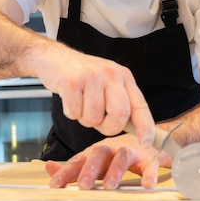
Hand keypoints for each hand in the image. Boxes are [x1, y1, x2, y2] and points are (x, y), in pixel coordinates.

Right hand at [36, 45, 154, 144]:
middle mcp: (110, 74)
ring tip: (80, 103)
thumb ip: (121, 102)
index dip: (145, 127)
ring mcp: (91, 76)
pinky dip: (70, 113)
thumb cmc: (82, 75)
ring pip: (94, 117)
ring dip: (85, 119)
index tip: (145, 143)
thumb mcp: (107, 82)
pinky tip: (69, 98)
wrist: (54, 57)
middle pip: (120, 114)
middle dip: (108, 127)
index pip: (140, 105)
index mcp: (123, 76)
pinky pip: (74, 113)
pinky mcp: (72, 81)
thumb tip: (136, 131)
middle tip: (98, 122)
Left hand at [45, 134, 169, 189]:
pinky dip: (149, 174)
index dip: (66, 172)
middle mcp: (110, 149)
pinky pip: (149, 165)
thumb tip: (48, 168)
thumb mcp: (93, 161)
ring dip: (115, 171)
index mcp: (95, 152)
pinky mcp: (148, 157)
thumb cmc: (115, 155)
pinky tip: (147, 185)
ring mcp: (130, 151)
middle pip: (98, 154)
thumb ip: (73, 168)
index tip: (55, 185)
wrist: (146, 141)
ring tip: (109, 187)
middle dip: (90, 170)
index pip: (78, 160)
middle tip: (83, 186)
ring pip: (122, 157)